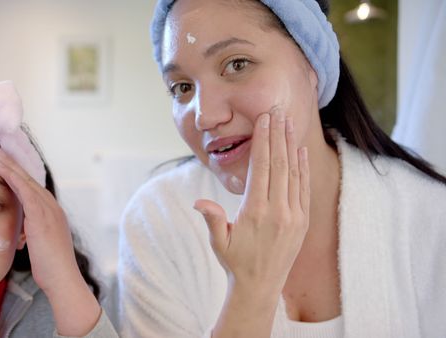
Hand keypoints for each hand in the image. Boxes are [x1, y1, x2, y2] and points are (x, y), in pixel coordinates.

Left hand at [0, 149, 100, 335]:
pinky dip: (14, 179)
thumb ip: (33, 233)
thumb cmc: (51, 268)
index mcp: (52, 213)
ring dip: (11, 168)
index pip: (33, 189)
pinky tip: (3, 170)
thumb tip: (24, 232)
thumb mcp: (41, 246)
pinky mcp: (42, 218)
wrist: (63, 280)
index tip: (5, 165)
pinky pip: (26, 193)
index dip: (18, 176)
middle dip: (14, 166)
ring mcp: (49, 211)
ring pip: (27, 183)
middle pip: (30, 181)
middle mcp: (53, 208)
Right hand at [194, 111, 309, 292]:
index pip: (262, 168)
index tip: (265, 119)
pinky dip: (303, 166)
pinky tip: (300, 150)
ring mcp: (294, 216)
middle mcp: (279, 211)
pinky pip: (304, 187)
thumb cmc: (234, 262)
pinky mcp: (303, 221)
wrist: (260, 287)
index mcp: (256, 212)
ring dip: (292, 145)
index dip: (264, 141)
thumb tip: (198, 203)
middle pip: (280, 164)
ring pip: (294, 172)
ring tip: (289, 122)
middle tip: (278, 110)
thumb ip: (212, 219)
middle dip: (278, 134)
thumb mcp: (218, 242)